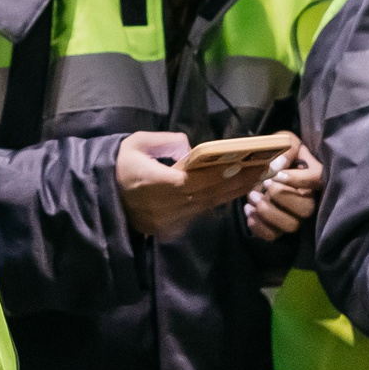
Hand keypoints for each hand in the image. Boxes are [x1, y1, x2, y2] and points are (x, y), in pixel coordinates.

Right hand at [116, 131, 258, 238]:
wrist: (102, 198)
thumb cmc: (121, 166)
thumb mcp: (136, 143)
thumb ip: (166, 141)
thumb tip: (191, 149)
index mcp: (156, 182)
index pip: (196, 180)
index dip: (221, 174)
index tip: (245, 163)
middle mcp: (165, 205)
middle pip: (210, 194)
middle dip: (239, 181)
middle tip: (266, 168)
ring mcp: (169, 220)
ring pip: (208, 205)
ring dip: (234, 191)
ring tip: (259, 177)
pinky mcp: (171, 228)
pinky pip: (199, 213)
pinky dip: (218, 200)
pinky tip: (237, 189)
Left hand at [242, 142, 322, 241]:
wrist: (265, 167)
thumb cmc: (279, 153)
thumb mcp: (284, 141)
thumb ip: (286, 148)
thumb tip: (279, 166)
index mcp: (313, 176)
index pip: (317, 180)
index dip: (297, 180)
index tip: (276, 174)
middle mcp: (309, 199)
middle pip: (306, 209)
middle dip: (280, 197)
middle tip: (262, 185)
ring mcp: (295, 216)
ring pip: (290, 226)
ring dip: (267, 212)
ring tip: (252, 196)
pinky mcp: (279, 227)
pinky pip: (273, 236)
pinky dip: (258, 226)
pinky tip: (249, 211)